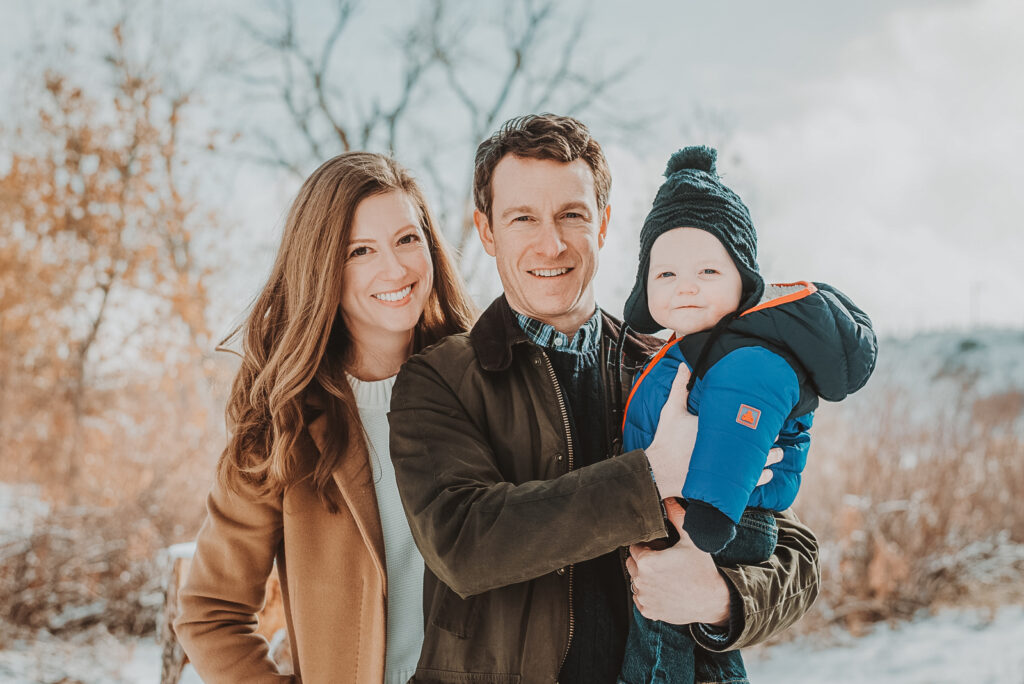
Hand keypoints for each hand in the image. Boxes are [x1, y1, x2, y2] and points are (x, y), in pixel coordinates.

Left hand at [627, 498, 730, 625]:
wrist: (714, 600)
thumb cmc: (703, 570)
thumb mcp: (692, 540)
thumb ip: (677, 516)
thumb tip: (669, 499)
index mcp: (647, 562)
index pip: (635, 547)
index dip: (649, 546)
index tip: (663, 550)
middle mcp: (641, 581)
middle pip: (632, 563)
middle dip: (645, 561)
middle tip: (665, 562)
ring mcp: (644, 598)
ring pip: (635, 581)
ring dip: (646, 577)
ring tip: (667, 576)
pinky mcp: (649, 612)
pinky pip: (640, 598)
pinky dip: (649, 594)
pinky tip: (666, 590)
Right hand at [645, 367, 785, 498]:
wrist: (658, 470)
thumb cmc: (666, 440)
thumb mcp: (672, 411)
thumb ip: (679, 387)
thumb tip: (682, 364)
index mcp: (716, 428)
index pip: (745, 423)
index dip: (760, 419)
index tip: (768, 414)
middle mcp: (725, 449)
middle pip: (756, 443)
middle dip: (768, 438)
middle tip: (775, 433)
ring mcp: (725, 468)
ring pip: (758, 464)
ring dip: (771, 458)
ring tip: (778, 453)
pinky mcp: (722, 484)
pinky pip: (749, 483)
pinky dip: (761, 478)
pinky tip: (768, 473)